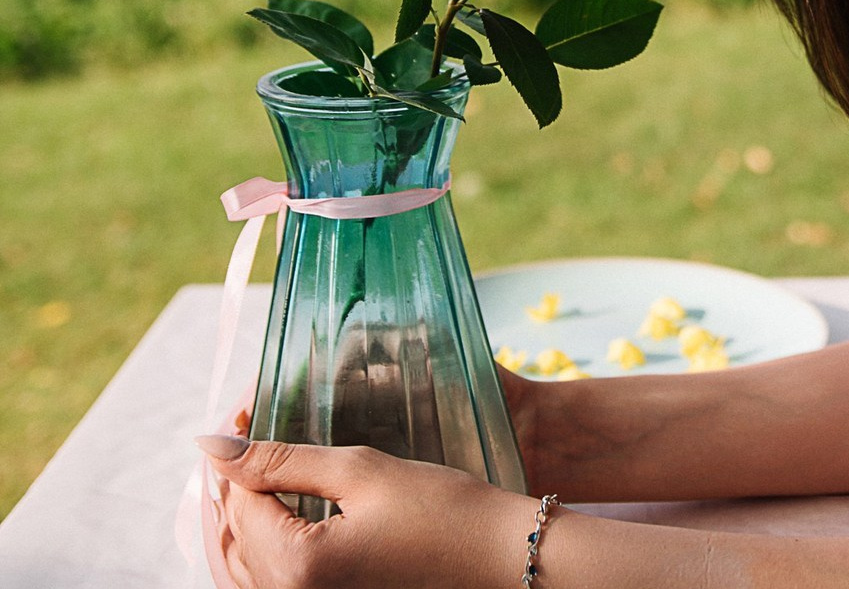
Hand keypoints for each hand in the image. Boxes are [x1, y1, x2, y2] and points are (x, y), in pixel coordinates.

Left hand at [200, 437, 524, 588]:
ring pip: (243, 568)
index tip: (247, 410)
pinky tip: (279, 515)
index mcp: (296, 566)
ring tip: (259, 469)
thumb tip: (214, 445)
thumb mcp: (362, 471)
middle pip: (232, 539)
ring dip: (243, 518)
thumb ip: (285, 459)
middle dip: (233, 485)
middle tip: (250, 435)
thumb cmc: (442, 510)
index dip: (237, 452)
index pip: (238, 501)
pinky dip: (263, 547)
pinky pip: (270, 585)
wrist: (500, 559)